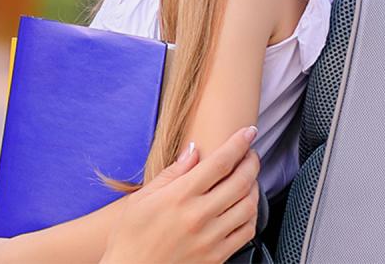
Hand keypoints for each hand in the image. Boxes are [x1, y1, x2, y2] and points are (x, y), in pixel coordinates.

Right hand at [100, 126, 261, 263]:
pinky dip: (252, 215)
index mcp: (179, 197)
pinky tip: (245, 207)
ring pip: (249, 205)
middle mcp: (198, 216)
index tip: (248, 132)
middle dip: (251, 161)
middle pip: (240, 181)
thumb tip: (193, 150)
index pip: (219, 162)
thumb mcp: (142, 198)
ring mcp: (210, 238)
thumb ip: (172, 173)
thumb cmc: (130, 237)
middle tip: (251, 154)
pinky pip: (247, 231)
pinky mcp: (217, 256)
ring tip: (248, 179)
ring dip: (254, 187)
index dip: (239, 143)